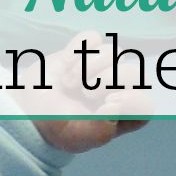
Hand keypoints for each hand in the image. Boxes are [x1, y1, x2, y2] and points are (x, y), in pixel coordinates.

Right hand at [14, 34, 150, 152]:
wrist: (30, 110)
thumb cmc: (58, 128)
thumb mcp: (77, 137)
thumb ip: (98, 131)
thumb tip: (114, 109)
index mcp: (126, 116)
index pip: (145, 104)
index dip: (129, 100)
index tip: (107, 103)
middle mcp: (121, 90)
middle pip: (134, 73)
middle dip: (108, 80)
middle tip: (86, 93)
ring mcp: (105, 68)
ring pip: (114, 52)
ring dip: (88, 66)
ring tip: (69, 83)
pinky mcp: (87, 52)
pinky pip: (93, 38)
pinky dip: (77, 49)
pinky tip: (65, 65)